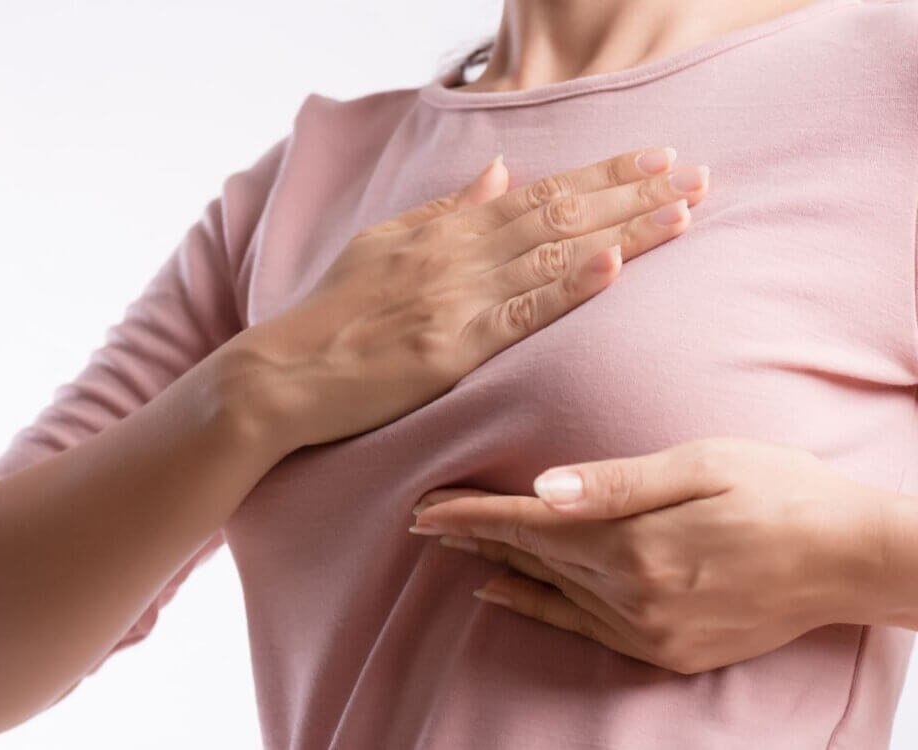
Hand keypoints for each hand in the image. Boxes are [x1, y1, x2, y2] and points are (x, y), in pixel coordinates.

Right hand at [219, 147, 708, 450]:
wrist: (286, 372)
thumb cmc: (334, 310)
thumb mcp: (387, 242)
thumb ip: (447, 209)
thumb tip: (500, 172)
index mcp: (448, 229)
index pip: (541, 193)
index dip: (604, 176)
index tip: (657, 160)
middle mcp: (460, 254)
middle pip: (562, 214)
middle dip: (633, 193)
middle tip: (696, 173)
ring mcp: (457, 299)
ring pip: (553, 255)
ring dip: (623, 231)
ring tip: (684, 212)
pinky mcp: (451, 348)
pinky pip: (520, 314)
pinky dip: (568, 287)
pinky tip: (615, 268)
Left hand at [410, 437, 887, 674]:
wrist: (849, 558)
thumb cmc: (779, 492)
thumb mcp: (700, 465)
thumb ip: (616, 483)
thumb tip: (543, 490)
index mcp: (634, 542)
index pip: (528, 526)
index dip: (471, 516)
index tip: (423, 508)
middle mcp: (632, 594)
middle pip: (531, 558)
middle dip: (474, 536)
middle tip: (424, 520)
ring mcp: (649, 629)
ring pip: (551, 592)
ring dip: (499, 568)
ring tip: (453, 551)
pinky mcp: (667, 649)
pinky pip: (583, 629)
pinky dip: (537, 610)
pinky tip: (504, 597)